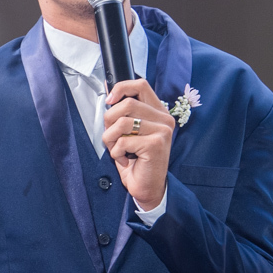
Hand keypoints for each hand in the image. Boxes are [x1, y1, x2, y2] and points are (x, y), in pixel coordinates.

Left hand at [102, 78, 174, 210]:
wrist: (147, 187)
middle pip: (127, 104)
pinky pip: (123, 141)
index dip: (120, 88)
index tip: (109, 101)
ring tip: (118, 150)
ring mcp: (162, 131)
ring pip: (122, 122)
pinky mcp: (156, 144)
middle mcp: (164, 119)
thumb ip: (123, 112)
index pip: (140, 85)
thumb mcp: (128, 132)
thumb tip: (109, 91)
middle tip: (112, 137)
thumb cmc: (135, 161)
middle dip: (109, 121)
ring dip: (111, 139)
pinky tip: (126, 160)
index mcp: (158, 112)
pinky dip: (116, 153)